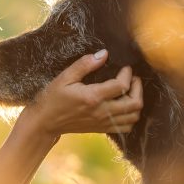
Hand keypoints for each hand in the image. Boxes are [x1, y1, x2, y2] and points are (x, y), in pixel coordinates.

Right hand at [20, 49, 143, 138]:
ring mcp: (103, 122)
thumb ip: (85, 65)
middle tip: (132, 79)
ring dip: (136, 102)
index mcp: (93, 97)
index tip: (125, 68)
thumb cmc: (52, 98)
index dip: (128, 74)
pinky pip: (126, 127)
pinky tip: (124, 106)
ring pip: (133, 116)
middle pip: (134, 103)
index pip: (121, 86)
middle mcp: (101, 112)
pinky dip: (131, 117)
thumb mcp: (65, 78)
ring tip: (130, 91)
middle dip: (138, 88)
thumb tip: (103, 54)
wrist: (45, 123)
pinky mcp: (102, 129)